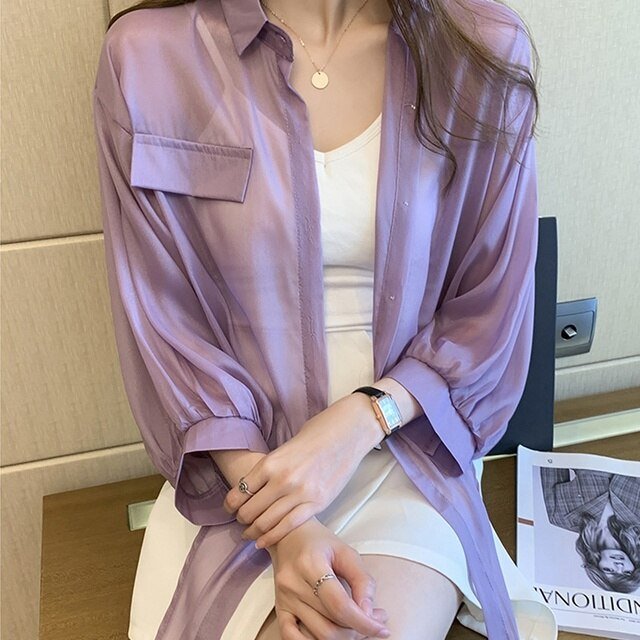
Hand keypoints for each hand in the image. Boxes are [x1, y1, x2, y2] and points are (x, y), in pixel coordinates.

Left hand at [223, 392, 383, 547]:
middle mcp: (282, 480)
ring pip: (267, 522)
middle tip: (240, 522)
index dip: (230, 504)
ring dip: (253, 531)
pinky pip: (288, 526)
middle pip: (250, 510)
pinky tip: (263, 541)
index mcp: (271, 462)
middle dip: (241, 520)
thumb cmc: (316, 434)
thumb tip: (254, 488)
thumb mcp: (284, 448)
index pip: (240, 491)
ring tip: (249, 534)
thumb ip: (270, 469)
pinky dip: (272, 537)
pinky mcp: (317, 504)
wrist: (347, 432)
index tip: (230, 509)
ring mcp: (300, 494)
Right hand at [267, 517, 389, 639]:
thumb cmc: (319, 541)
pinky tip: (333, 635)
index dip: (363, 622)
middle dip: (358, 630)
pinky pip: (292, 639)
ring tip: (359, 624)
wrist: (288, 535)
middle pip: (329, 625)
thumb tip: (369, 613)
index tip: (382, 628)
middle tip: (374, 621)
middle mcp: (293, 584)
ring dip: (344, 637)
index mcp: (310, 564)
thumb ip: (362, 580)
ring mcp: (284, 599)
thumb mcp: (346, 551)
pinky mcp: (279, 608)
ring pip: (317, 635)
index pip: (339, 605)